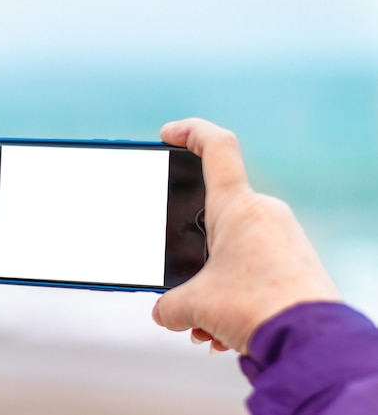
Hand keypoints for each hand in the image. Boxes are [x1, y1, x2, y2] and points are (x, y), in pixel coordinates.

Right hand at [152, 119, 340, 354]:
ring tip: (207, 318)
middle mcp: (263, 213)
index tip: (169, 135)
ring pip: (234, 247)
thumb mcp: (195, 305)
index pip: (216, 147)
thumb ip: (169, 305)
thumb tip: (164, 311)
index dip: (189, 131)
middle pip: (215, 214)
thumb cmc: (258, 308)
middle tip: (185, 280)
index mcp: (236, 207)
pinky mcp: (294, 260)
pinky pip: (254, 265)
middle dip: (193, 250)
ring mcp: (282, 236)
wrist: (309, 341)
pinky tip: (225, 325)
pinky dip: (234, 291)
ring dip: (214, 280)